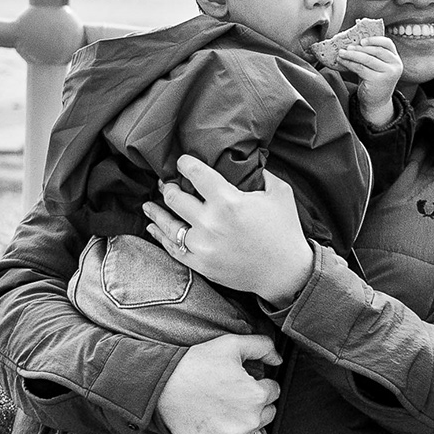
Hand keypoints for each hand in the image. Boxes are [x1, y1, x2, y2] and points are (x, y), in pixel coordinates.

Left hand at [144, 158, 315, 309]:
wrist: (285, 272)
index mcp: (228, 200)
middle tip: (167, 183)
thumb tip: (249, 160)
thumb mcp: (280, 193)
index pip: (195, 173)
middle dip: (168, 187)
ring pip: (167, 224)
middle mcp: (210, 222)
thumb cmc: (285, 230)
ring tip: (148, 204)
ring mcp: (202, 245)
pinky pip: (172, 248)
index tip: (182, 162)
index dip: (184, 164)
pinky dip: (160, 236)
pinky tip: (153, 228)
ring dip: (155, 211)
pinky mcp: (201, 264)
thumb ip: (262, 173)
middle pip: (174, 197)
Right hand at [155, 331, 281, 433]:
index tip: (242, 383)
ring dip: (247, 426)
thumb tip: (278, 358)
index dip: (259, 384)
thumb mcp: (230, 344)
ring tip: (224, 413)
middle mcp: (248, 420)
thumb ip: (262, 346)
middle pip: (266, 413)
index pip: (273, 391)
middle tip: (231, 397)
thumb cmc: (193, 365)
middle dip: (255, 405)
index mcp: (255, 394)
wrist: (161, 385)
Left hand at [323, 22, 402, 130]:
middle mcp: (395, 65)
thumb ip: (371, 54)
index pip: (387, 43)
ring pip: (367, 59)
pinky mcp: (378, 80)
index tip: (361, 40)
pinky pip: (361, 68)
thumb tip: (353, 40)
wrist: (376, 102)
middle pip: (376, 50)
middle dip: (360, 47)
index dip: (374, 39)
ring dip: (352, 54)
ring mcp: (388, 73)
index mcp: (395, 58)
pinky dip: (350, 63)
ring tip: (341, 53)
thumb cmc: (374, 80)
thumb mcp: (376, 66)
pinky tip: (342, 61)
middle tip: (347, 46)